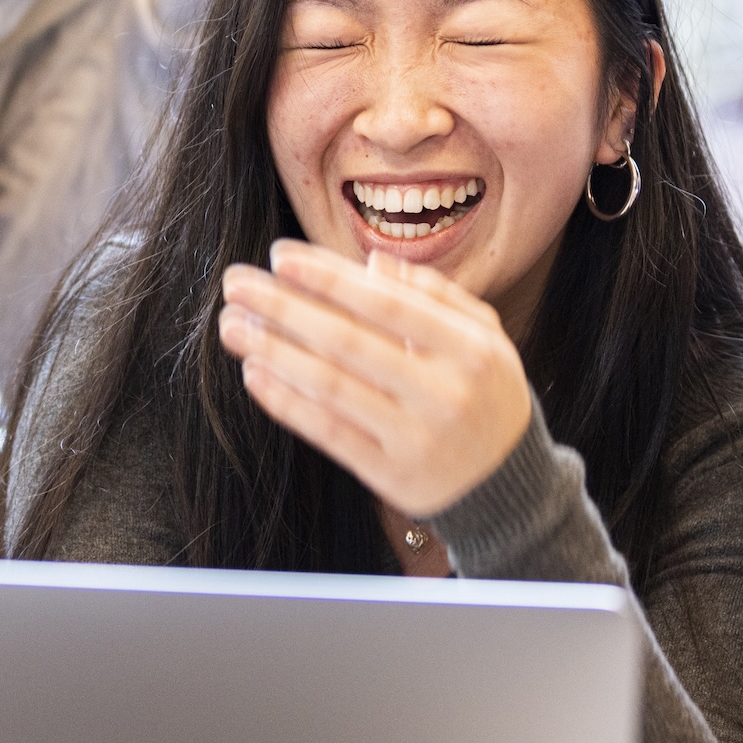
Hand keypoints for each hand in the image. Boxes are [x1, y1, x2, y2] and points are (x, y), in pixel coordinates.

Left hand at [216, 240, 531, 519]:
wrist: (510, 486)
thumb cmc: (487, 394)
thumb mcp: (484, 338)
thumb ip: (435, 295)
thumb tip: (373, 263)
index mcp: (470, 349)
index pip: (386, 304)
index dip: (328, 278)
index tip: (280, 256)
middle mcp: (444, 393)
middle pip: (348, 341)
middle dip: (283, 307)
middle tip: (235, 283)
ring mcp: (416, 438)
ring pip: (330, 387)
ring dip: (272, 351)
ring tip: (232, 325)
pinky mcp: (391, 476)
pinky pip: (328, 432)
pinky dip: (286, 402)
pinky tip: (254, 374)